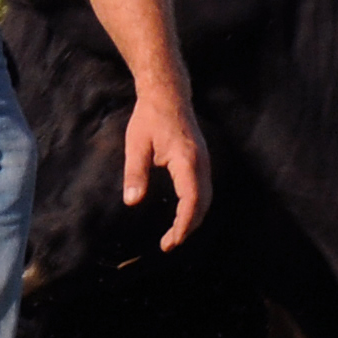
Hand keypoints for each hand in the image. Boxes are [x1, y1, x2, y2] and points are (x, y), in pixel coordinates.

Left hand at [121, 81, 208, 248]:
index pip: (192, 201)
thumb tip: (132, 202)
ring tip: (174, 236)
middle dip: (188, 228)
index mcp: (186, 160)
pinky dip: (196, 207)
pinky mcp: (202, 160)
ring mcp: (204, 161)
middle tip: (168, 244)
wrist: (168, 93)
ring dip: (193, 219)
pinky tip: (182, 215)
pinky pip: (203, 189)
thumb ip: (135, 174)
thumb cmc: (150, 117)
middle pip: (203, 204)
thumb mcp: (136, 144)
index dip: (183, 225)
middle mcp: (201, 162)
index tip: (170, 241)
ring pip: (206, 198)